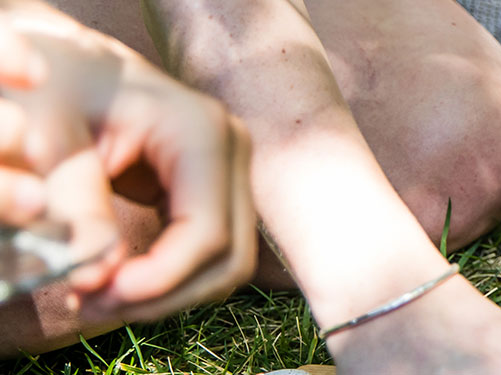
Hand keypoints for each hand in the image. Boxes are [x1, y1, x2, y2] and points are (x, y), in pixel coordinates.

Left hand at [0, 5, 254, 322]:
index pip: (208, 233)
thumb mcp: (48, 137)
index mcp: (202, 132)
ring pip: (225, 265)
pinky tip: (116, 280)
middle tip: (92, 306)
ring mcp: (229, 171)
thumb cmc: (53, 88)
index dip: (160, 280)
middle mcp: (232, 151)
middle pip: (228, 258)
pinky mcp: (213, 190)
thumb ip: (71, 204)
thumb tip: (94, 279)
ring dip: (167, 296)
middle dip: (164, 296)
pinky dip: (167, 280)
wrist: (68, 66)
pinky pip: (209, 255)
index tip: (95, 296)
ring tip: (98, 296)